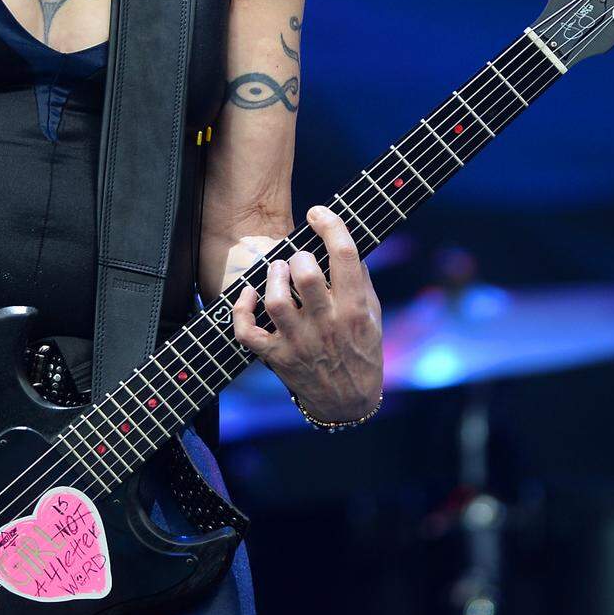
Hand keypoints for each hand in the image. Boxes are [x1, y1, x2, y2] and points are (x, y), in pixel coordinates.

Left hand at [232, 205, 383, 420]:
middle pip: (306, 275)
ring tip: (277, 270)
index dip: (331, 225)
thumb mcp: (373, 314)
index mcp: (355, 310)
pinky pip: (248, 332)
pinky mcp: (277, 357)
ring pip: (277, 301)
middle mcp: (327, 326)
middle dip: (299, 255)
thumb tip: (341, 241)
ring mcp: (300, 343)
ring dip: (273, 277)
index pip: (345, 256)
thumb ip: (359, 279)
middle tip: (298, 258)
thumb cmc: (361, 349)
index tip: (318, 212)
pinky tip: (249, 294)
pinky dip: (241, 310)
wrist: (348, 402)